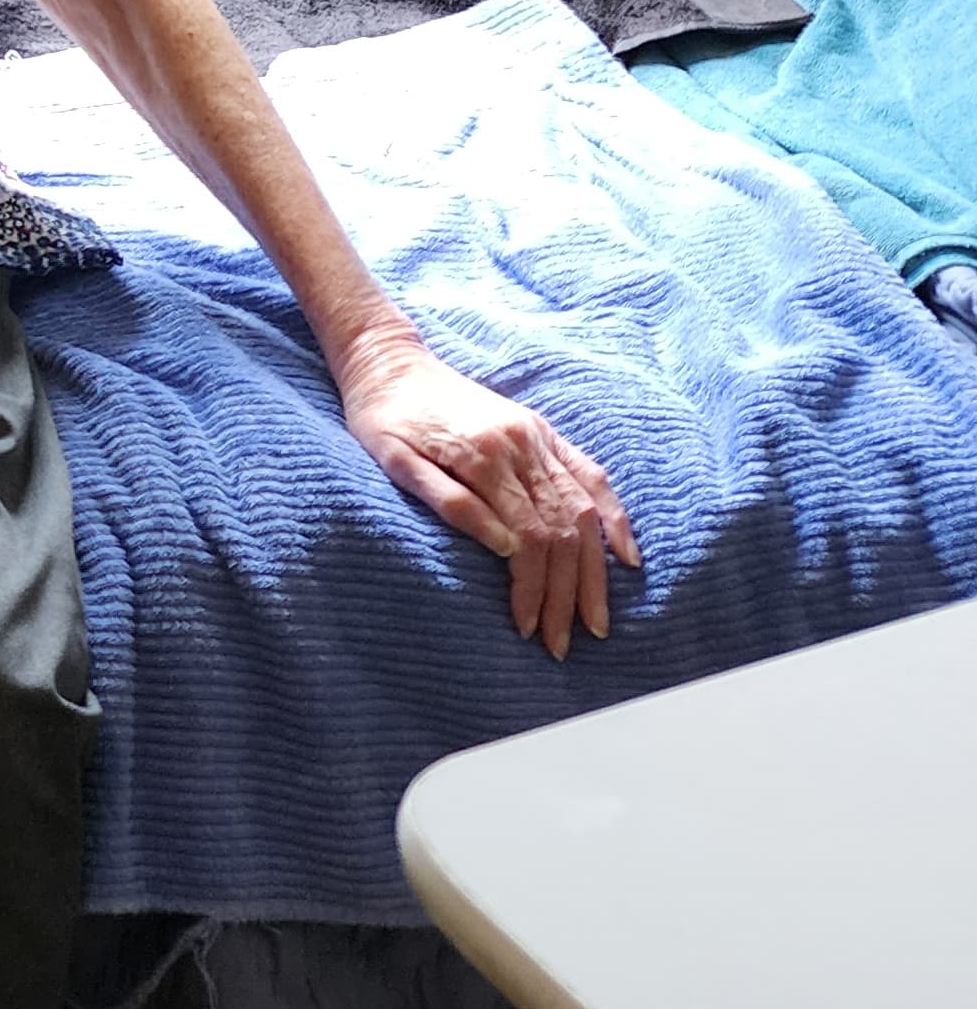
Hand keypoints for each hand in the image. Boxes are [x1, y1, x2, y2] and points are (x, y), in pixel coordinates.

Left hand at [333, 327, 641, 656]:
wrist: (389, 363)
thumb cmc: (382, 418)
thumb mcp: (394, 461)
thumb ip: (449, 502)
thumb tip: (504, 548)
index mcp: (483, 456)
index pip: (527, 538)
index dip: (532, 589)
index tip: (528, 630)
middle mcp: (520, 445)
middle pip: (561, 531)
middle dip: (566, 594)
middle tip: (562, 644)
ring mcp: (536, 437)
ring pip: (583, 511)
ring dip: (593, 571)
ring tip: (595, 620)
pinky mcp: (542, 431)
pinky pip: (590, 474)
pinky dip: (614, 516)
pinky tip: (625, 556)